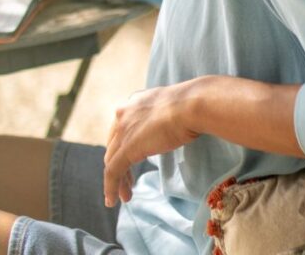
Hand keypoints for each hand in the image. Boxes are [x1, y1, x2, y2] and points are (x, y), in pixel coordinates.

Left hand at [103, 82, 200, 207]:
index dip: (124, 147)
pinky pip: (113, 171)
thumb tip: (176, 126)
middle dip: (119, 166)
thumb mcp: (174, 109)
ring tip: (124, 196)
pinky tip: (113, 200)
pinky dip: (111, 187)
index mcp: (133, 103)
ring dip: (117, 181)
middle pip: (115, 146)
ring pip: (112, 161)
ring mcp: (123, 131)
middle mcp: (123, 114)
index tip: (130, 161)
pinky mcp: (127, 148)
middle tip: (126, 184)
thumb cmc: (193, 106)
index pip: (122, 129)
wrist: (192, 105)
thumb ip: (167, 117)